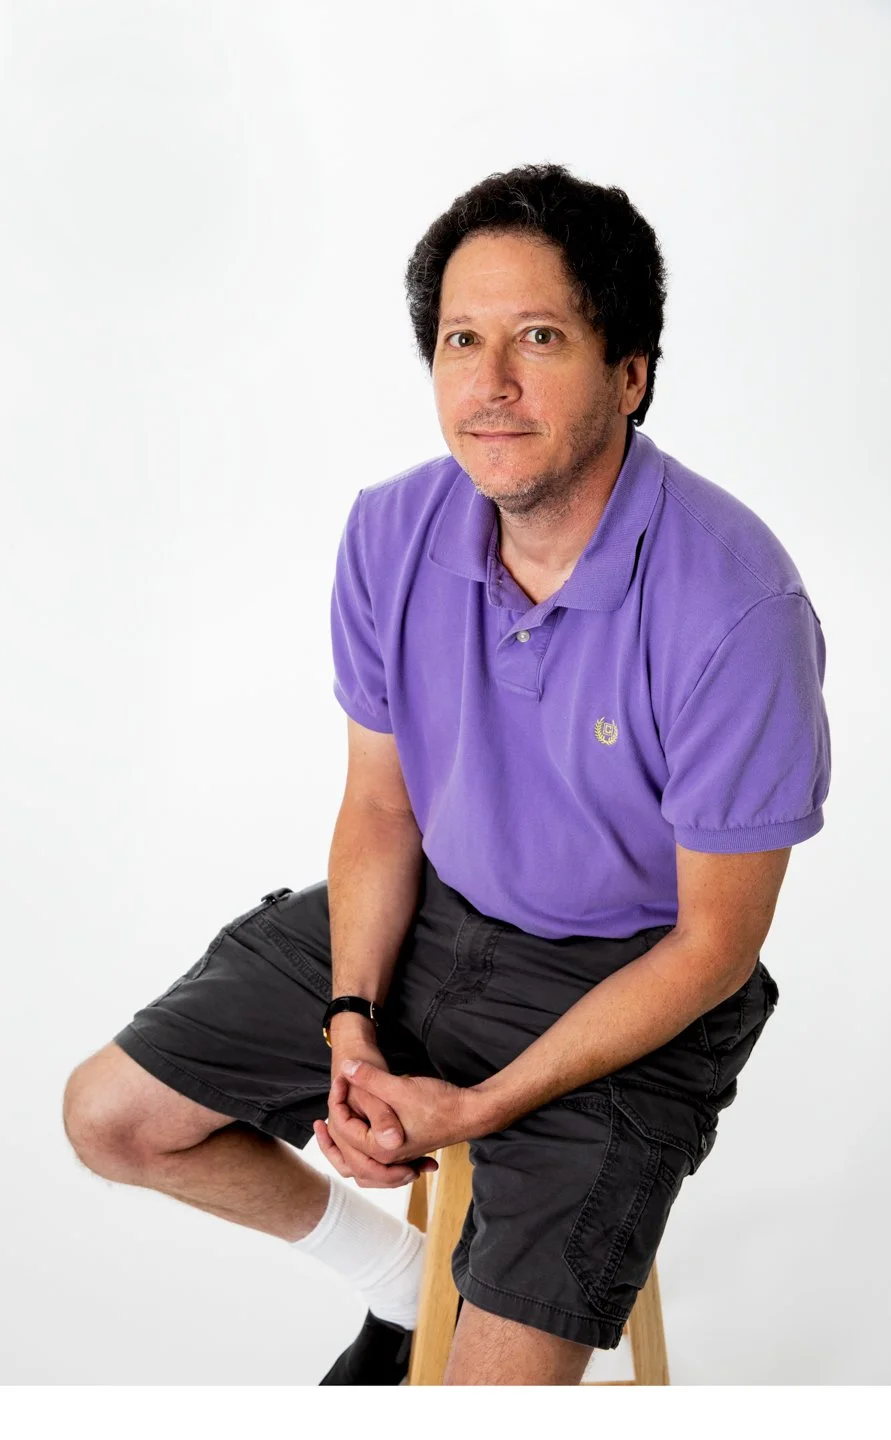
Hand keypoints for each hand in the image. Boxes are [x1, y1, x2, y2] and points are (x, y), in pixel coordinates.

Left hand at [314, 1034, 437, 1188]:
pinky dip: (363, 1156)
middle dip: (330, 1140)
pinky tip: (360, 1143)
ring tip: (332, 1137)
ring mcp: (397, 1159)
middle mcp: (387, 1159)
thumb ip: (370, 1078)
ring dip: (345, 1152)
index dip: (338, 1101)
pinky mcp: (405, 1152)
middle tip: (319, 1122)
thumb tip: (346, 1067)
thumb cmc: (439, 1103)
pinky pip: (376, 1164)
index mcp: (381, 1148)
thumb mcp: (399, 1087)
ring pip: (361, 1166)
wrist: (470, 1113)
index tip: (341, 1079)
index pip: (345, 1130)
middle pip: (346, 1157)